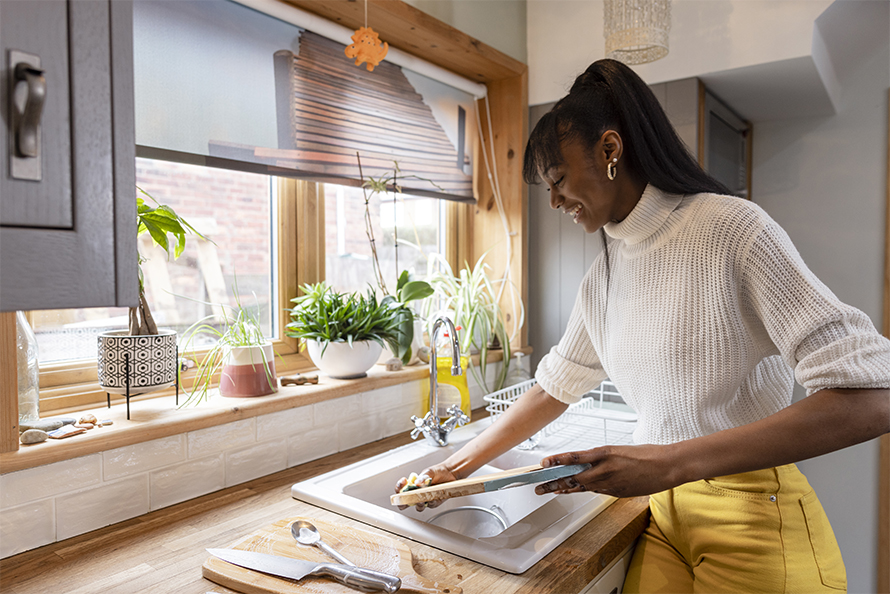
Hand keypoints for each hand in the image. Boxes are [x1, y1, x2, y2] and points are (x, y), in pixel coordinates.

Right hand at [394, 463, 458, 511]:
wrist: (451, 473)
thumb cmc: (438, 471)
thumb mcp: (429, 471)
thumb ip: (423, 477)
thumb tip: (417, 483)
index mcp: (413, 485)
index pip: (401, 489)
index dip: (399, 487)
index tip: (403, 482)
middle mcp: (417, 493)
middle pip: (405, 502)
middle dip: (403, 502)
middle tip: (405, 499)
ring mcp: (425, 498)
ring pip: (418, 506)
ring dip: (418, 504)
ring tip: (421, 500)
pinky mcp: (434, 502)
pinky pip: (430, 505)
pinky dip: (431, 503)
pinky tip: (433, 499)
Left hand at [534, 444, 679, 497]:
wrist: (666, 466)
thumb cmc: (646, 454)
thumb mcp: (618, 450)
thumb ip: (600, 457)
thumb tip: (585, 462)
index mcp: (605, 453)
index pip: (575, 457)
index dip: (557, 461)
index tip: (544, 463)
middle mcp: (605, 469)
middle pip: (574, 477)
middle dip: (554, 481)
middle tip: (538, 485)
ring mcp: (611, 482)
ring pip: (582, 486)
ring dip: (564, 488)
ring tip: (549, 490)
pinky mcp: (617, 492)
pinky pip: (595, 491)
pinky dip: (582, 490)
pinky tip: (571, 491)